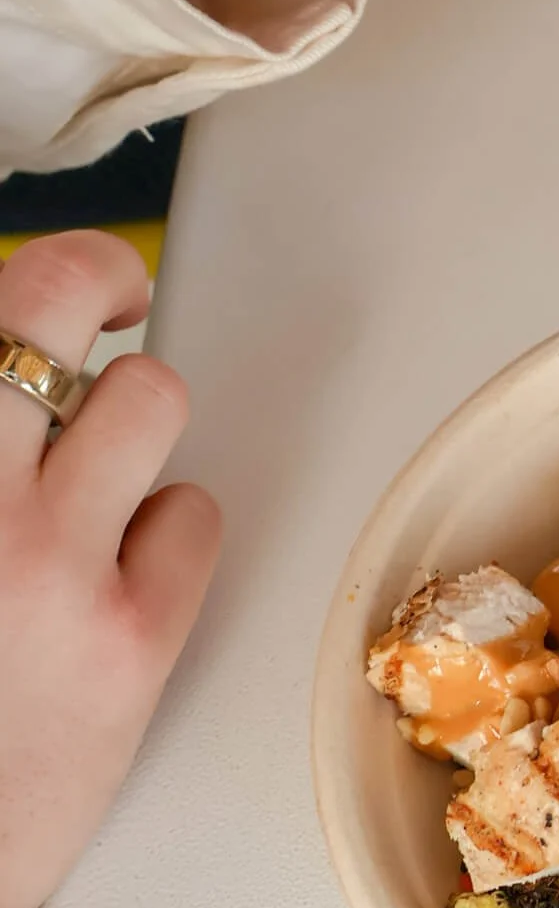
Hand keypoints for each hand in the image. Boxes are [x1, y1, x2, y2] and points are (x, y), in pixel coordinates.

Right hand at [0, 234, 219, 907]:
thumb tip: (20, 376)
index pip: (3, 301)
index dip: (67, 266)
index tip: (86, 280)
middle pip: (62, 298)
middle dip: (102, 287)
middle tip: (117, 310)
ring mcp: (43, 559)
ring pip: (150, 401)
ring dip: (134, 429)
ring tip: (100, 489)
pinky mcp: (123, 641)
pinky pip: (190, 521)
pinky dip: (167, 536)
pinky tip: (120, 581)